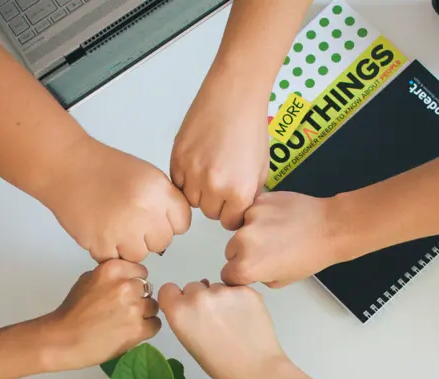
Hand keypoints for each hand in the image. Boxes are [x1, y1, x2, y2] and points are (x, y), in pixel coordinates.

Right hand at [37, 260, 160, 370]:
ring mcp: (134, 308)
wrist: (64, 340)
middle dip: (138, 298)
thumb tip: (127, 278)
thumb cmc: (72, 311)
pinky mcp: (139, 329)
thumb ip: (110, 276)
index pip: (140, 271)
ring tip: (126, 322)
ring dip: (144, 314)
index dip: (134, 282)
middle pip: (148, 289)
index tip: (125, 292)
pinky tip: (131, 332)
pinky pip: (155, 325)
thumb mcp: (87, 280)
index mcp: (113, 270)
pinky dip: (146, 329)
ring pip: (153, 307)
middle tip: (123, 310)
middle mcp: (126, 286)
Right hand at [49, 138, 191, 261]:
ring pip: (140, 255)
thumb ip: (164, 200)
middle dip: (150, 235)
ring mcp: (122, 231)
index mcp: (159, 191)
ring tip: (114, 225)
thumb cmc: (105, 168)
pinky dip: (109, 250)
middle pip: (163, 242)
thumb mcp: (147, 175)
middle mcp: (144, 212)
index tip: (157, 217)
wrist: (68, 167)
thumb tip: (173, 226)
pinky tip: (102, 230)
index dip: (169, 222)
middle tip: (131, 221)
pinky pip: (116, 260)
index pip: (182, 223)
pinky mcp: (101, 245)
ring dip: (129, 246)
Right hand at [158, 281, 285, 378]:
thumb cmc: (220, 364)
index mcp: (179, 311)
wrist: (256, 368)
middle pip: (193, 286)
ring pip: (215, 287)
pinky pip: (235, 288)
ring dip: (220, 298)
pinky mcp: (245, 289)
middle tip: (213, 319)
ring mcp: (223, 290)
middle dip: (200, 299)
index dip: (176, 298)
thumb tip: (191, 304)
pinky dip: (238, 299)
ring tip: (233, 320)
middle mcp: (198, 296)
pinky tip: (245, 316)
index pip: (168, 289)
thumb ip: (184, 318)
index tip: (186, 308)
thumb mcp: (189, 343)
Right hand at [170, 69, 269, 230]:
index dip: (232, 212)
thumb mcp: (262, 168)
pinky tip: (198, 163)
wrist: (234, 96)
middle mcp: (214, 186)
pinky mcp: (177, 159)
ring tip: (210, 170)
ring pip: (191, 200)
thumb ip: (250, 194)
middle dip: (216, 202)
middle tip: (222, 181)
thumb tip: (240, 210)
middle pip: (209, 213)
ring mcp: (192, 173)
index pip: (230, 221)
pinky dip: (186, 178)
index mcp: (239, 191)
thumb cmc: (250, 125)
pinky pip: (177, 183)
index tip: (232, 203)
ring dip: (199, 191)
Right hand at [222, 191, 353, 287]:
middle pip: (230, 250)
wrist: (330, 227)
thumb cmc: (311, 255)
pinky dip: (261, 216)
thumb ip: (258, 276)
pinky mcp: (259, 201)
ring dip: (252, 232)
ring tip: (276, 233)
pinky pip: (251, 212)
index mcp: (247, 266)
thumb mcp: (281, 280)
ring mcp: (250, 218)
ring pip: (240, 229)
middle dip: (244, 252)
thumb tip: (250, 270)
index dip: (239, 274)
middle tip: (267, 251)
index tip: (248, 270)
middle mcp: (243, 241)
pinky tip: (278, 220)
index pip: (227, 274)